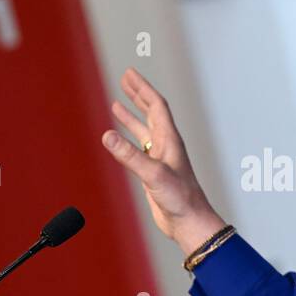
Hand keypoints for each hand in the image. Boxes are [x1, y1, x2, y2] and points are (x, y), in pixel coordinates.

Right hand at [101, 66, 226, 256]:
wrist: (188, 222)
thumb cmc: (180, 199)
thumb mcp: (153, 174)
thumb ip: (129, 156)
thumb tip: (107, 136)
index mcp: (170, 140)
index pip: (156, 105)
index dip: (142, 88)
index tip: (129, 74)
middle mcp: (166, 146)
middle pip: (150, 113)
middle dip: (137, 95)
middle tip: (125, 79)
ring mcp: (159, 159)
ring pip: (143, 131)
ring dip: (131, 116)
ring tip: (117, 104)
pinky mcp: (153, 173)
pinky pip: (138, 149)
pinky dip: (127, 140)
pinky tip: (118, 140)